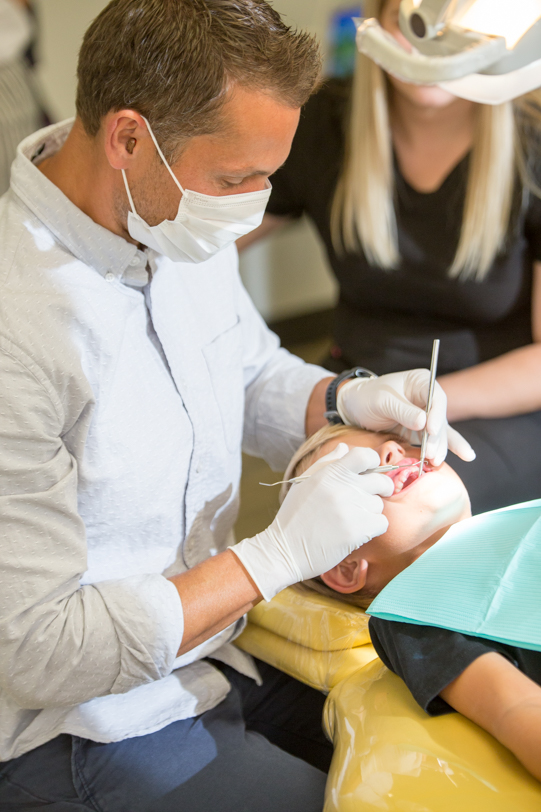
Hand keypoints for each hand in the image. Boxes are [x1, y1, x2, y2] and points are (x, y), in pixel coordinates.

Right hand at [232, 445, 392, 600]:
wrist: (285, 550)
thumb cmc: (294, 515)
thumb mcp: (305, 482)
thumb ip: (327, 462)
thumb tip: (345, 447)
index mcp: (330, 473)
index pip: (364, 455)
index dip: (373, 461)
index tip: (371, 470)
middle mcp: (342, 488)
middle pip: (381, 481)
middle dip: (382, 488)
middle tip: (375, 495)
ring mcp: (351, 510)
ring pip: (379, 505)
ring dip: (370, 512)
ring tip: (351, 519)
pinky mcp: (357, 531)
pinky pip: (381, 523)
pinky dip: (373, 528)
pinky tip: (357, 531)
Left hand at [337, 369, 475, 465]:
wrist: (354, 407)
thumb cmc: (367, 397)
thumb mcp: (382, 401)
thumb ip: (403, 411)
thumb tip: (423, 423)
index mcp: (421, 381)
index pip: (436, 398)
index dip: (436, 415)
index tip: (431, 430)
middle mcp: (428, 397)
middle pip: (440, 418)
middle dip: (436, 437)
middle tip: (430, 453)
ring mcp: (427, 415)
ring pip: (440, 432)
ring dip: (439, 447)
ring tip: (436, 461)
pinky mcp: (422, 430)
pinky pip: (436, 440)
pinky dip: (446, 449)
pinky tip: (467, 456)